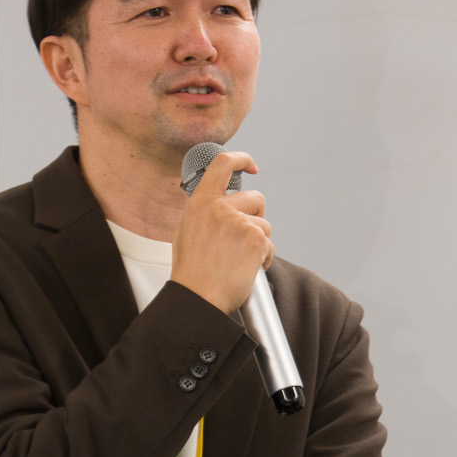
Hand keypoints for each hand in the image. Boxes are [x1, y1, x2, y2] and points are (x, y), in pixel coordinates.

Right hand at [172, 150, 272, 313]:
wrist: (198, 297)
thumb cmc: (191, 272)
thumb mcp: (186, 231)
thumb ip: (204, 212)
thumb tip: (220, 202)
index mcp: (200, 202)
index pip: (222, 164)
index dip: (241, 159)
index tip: (251, 166)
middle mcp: (219, 208)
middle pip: (256, 198)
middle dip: (257, 217)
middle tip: (245, 238)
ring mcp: (239, 222)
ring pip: (265, 224)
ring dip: (259, 242)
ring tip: (240, 260)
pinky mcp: (255, 239)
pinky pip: (270, 244)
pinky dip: (264, 258)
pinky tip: (248, 269)